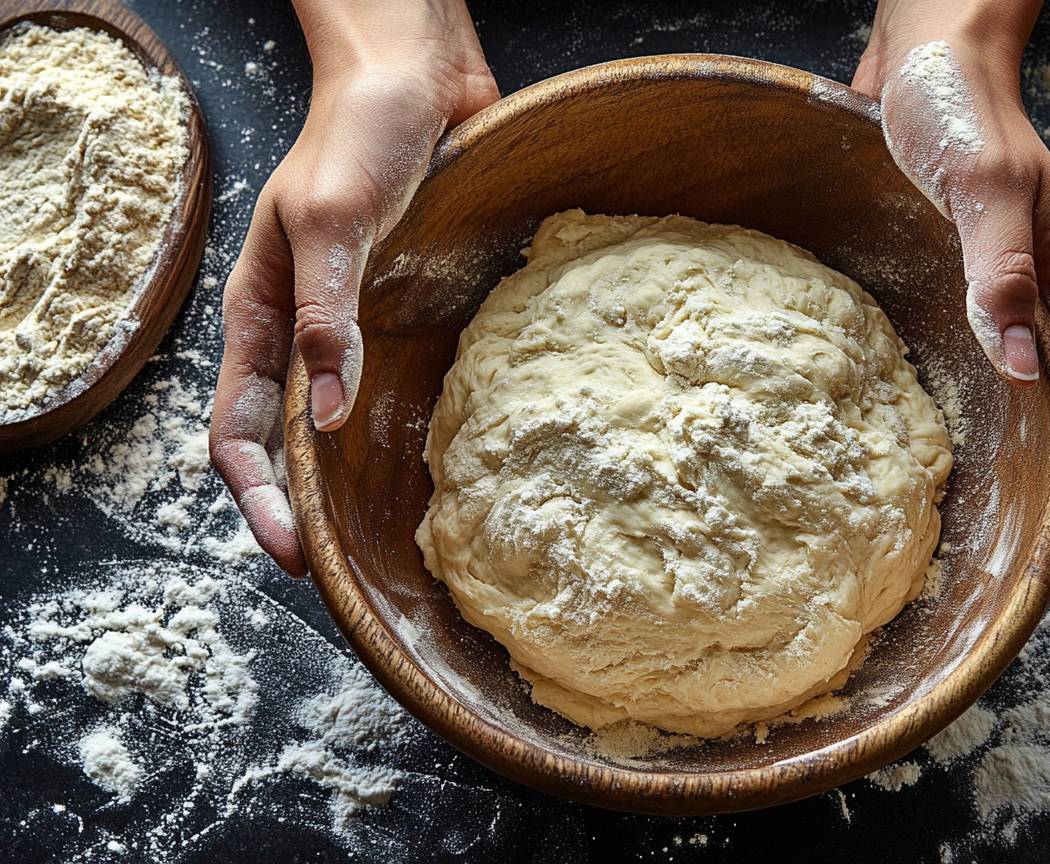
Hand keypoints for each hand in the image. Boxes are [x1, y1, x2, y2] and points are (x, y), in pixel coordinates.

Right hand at [209, 1, 499, 574]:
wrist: (414, 79)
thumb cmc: (359, 134)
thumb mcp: (330, 221)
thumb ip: (324, 314)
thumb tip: (323, 416)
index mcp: (259, 314)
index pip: (236, 430)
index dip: (257, 499)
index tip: (296, 554)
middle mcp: (297, 331)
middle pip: (279, 444)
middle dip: (295, 509)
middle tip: (339, 570)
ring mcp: (347, 325)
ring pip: (331, 424)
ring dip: (342, 482)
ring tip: (378, 539)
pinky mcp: (396, 313)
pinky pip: (385, 386)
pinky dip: (392, 433)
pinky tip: (428, 464)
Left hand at [853, 0, 1049, 542]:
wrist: (925, 69)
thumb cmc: (962, 114)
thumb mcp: (985, 188)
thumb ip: (1001, 272)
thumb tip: (1019, 368)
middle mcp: (1046, 303)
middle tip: (1026, 547)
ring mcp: (1005, 300)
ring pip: (1025, 396)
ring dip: (1017, 454)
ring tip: (988, 517)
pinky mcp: (961, 291)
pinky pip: (976, 365)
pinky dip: (971, 413)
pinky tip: (937, 445)